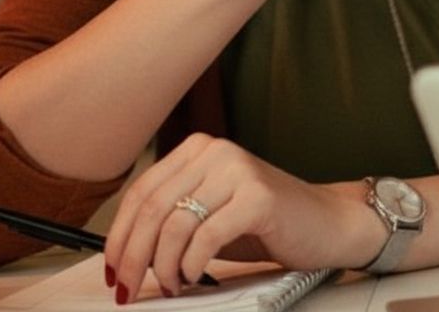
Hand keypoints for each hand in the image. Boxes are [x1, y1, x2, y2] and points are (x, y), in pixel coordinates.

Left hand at [104, 134, 383, 303]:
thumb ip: (172, 220)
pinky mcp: (258, 197)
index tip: (113, 270)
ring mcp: (238, 171)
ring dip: (163, 268)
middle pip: (153, 209)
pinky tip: (195, 276)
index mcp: (198, 149)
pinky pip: (206, 237)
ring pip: (174, 225)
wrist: (325, 222)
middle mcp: (216, 152)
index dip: (119, 236)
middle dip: (133, 258)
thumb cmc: (265, 222)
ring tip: (171, 286)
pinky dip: (192, 266)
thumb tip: (123, 256)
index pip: (141, 192)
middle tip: (129, 289)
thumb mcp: (209, 213)